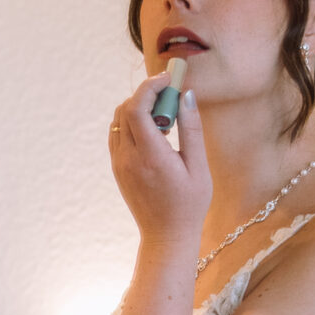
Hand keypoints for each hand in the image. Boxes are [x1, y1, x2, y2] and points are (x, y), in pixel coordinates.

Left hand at [109, 69, 210, 245]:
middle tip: (171, 96)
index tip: (169, 79)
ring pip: (118, 120)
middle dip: (147, 94)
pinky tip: (154, 132)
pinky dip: (132, 123)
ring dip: (138, 108)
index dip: (150, 86)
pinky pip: (117, 135)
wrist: (165, 236)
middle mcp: (128, 158)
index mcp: (150, 157)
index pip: (137, 108)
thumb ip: (191, 129)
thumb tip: (186, 95)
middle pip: (125, 109)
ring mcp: (119, 164)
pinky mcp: (117, 169)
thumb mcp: (198, 167)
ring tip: (165, 118)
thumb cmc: (189, 204)